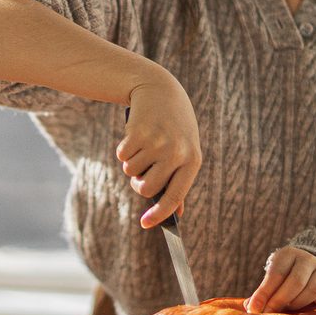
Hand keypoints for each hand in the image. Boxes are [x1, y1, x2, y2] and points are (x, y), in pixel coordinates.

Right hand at [117, 78, 201, 228]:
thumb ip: (179, 181)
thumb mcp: (184, 151)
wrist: (159, 90)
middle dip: (139, 184)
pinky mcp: (137, 133)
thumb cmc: (174, 127)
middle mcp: (176, 153)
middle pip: (147, 188)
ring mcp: (156, 142)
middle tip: (140, 174)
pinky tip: (135, 136)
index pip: (175, 196)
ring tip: (143, 145)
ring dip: (132, 163)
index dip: (160, 214)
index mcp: (192, 160)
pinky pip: (122, 157)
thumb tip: (175, 213)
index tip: (145, 224)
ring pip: (131, 171)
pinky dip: (124, 150)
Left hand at [244, 246, 315, 313]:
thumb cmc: (288, 278)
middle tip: (270, 314)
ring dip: (298, 304)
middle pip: (295, 282)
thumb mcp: (275, 278)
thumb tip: (250, 308)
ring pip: (312, 290)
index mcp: (288, 254)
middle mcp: (307, 258)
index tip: (254, 309)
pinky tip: (309, 308)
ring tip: (289, 311)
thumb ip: (263, 292)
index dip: (264, 293)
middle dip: (280, 301)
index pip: (276, 273)